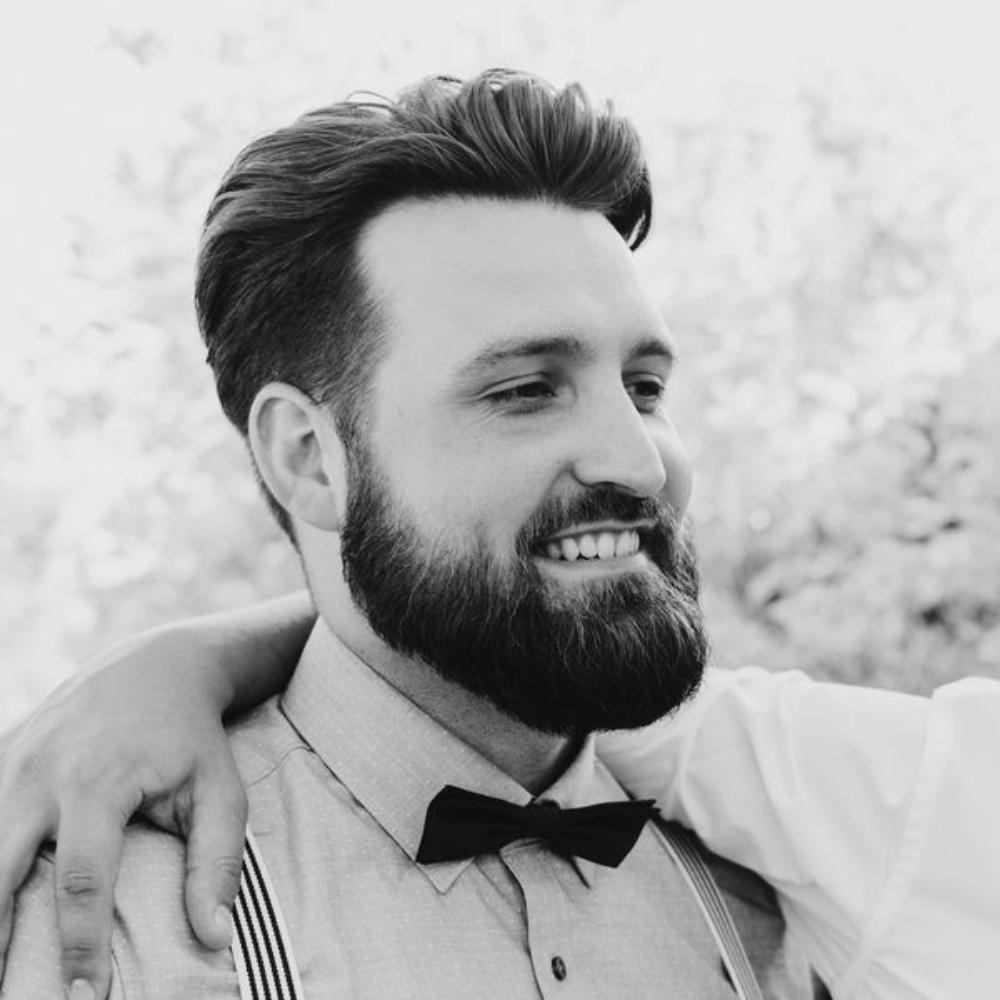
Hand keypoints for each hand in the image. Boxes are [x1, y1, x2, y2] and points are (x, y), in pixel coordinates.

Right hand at [0, 629, 247, 999]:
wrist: (156, 666)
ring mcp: (11, 761)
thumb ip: (217, 862)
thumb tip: (215, 938)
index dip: (81, 947)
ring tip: (1, 962)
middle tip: (10, 995)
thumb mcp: (220, 790)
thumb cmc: (193, 737)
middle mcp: (41, 772)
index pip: (83, 881)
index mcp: (98, 781)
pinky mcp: (0, 756)